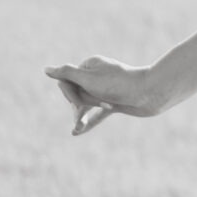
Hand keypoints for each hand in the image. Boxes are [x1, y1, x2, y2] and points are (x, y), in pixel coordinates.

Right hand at [45, 56, 163, 135]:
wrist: (150, 94)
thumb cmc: (119, 84)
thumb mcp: (89, 79)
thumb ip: (66, 74)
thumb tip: (46, 69)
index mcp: (91, 65)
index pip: (66, 79)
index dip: (70, 93)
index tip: (80, 101)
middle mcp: (97, 76)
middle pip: (76, 92)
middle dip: (81, 103)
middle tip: (100, 104)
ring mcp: (106, 90)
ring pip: (86, 104)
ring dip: (81, 115)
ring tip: (77, 128)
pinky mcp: (114, 103)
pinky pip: (97, 113)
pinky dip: (88, 122)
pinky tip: (76, 131)